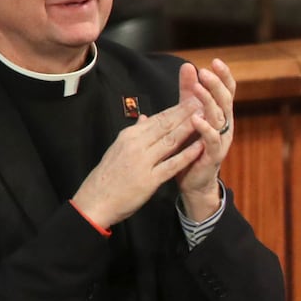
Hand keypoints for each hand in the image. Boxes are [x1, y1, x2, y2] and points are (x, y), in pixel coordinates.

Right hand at [71, 104, 203, 227]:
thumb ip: (134, 133)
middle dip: (185, 112)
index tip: (191, 99)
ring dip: (189, 128)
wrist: (95, 200)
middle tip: (203, 100)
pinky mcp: (149, 180)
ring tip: (204, 117)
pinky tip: (200, 147)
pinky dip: (187, 155)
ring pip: (170, 141)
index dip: (176, 109)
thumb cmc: (108, 176)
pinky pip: (172, 164)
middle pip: (165, 125)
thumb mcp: (118, 149)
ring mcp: (143, 162)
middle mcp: (136, 145)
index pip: (157, 119)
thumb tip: (144, 117)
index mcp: (129, 136)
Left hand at [175, 59, 237, 218]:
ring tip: (198, 89)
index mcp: (221, 113)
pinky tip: (196, 119)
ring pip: (220, 117)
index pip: (227, 91)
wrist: (191, 180)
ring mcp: (222, 139)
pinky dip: (205, 128)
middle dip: (216, 85)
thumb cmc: (191, 146)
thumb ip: (189, 92)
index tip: (215, 61)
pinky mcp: (214, 154)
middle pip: (225, 100)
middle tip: (205, 72)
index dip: (223, 76)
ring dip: (209, 101)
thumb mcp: (188, 114)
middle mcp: (225, 124)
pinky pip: (212, 139)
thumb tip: (188, 66)